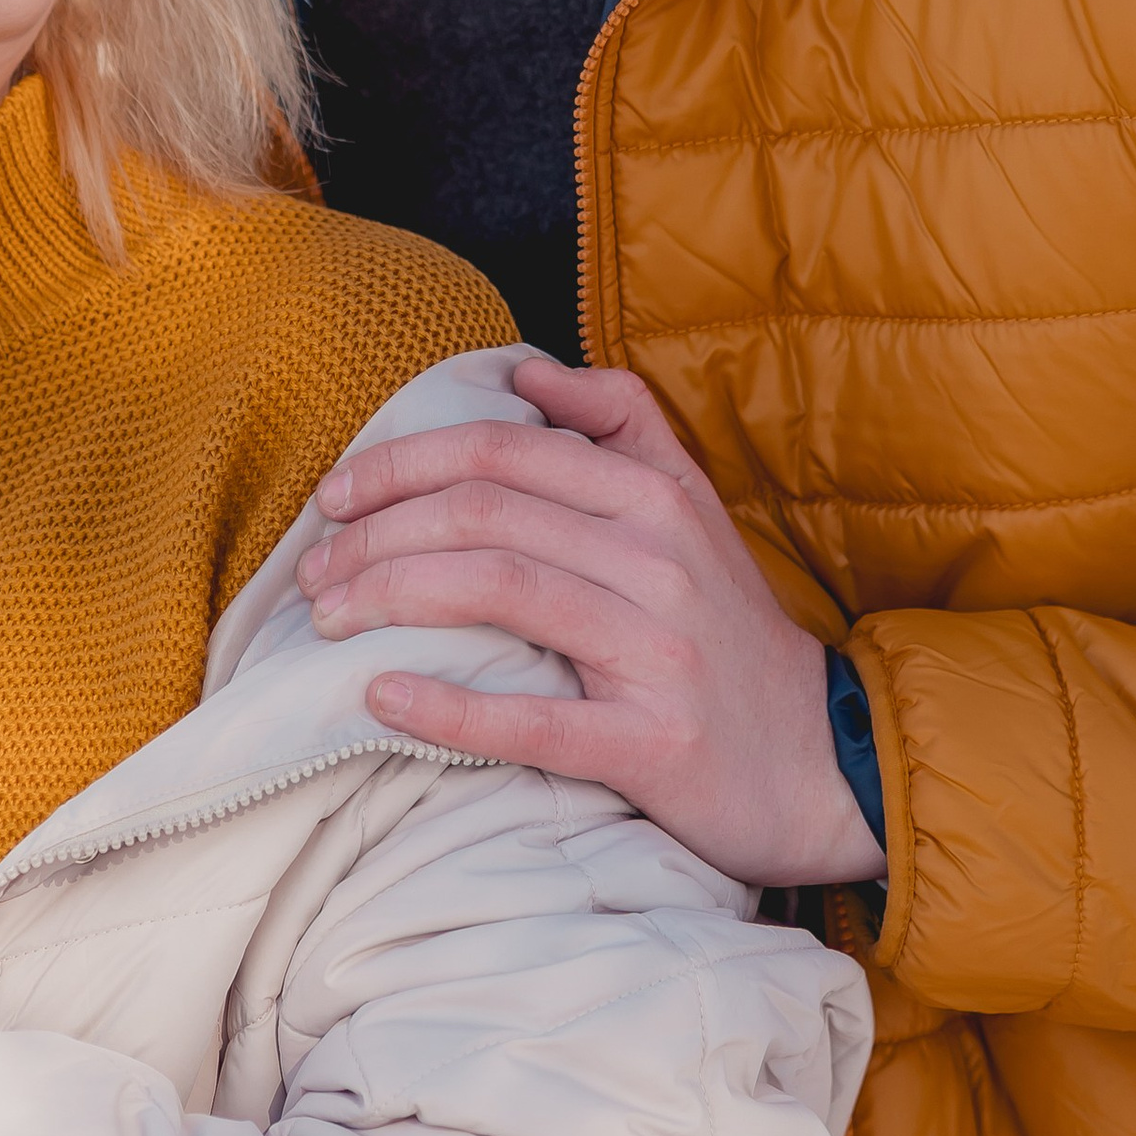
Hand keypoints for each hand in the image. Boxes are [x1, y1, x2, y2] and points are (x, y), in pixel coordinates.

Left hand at [295, 354, 886, 890]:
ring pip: (498, 590)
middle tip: (310, 571)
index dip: (401, 464)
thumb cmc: (729, 635)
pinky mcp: (654, 744)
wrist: (824, 760)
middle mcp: (659, 558)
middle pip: (484, 513)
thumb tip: (528, 374)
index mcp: (655, 496)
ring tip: (325, 617)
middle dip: (374, 533)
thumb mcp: (693, 510)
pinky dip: (446, 707)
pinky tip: (379, 696)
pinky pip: (532, 719)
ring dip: (388, 595)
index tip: (334, 497)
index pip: (501, 449)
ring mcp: (658, 651)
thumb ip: (622, 426)